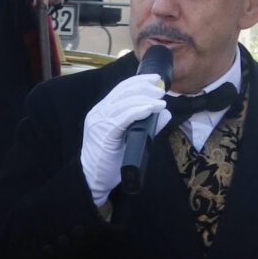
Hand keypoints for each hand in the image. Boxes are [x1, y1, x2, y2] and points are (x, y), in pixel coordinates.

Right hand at [78, 71, 174, 205]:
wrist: (93, 179)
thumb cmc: (109, 160)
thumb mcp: (132, 138)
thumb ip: (147, 124)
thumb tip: (164, 113)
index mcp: (103, 111)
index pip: (121, 89)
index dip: (138, 81)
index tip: (155, 79)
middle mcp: (99, 112)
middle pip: (123, 91)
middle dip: (144, 87)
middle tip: (161, 89)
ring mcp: (100, 122)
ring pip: (124, 102)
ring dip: (145, 99)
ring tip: (161, 101)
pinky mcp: (104, 133)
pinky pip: (123, 117)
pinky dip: (138, 111)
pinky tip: (150, 109)